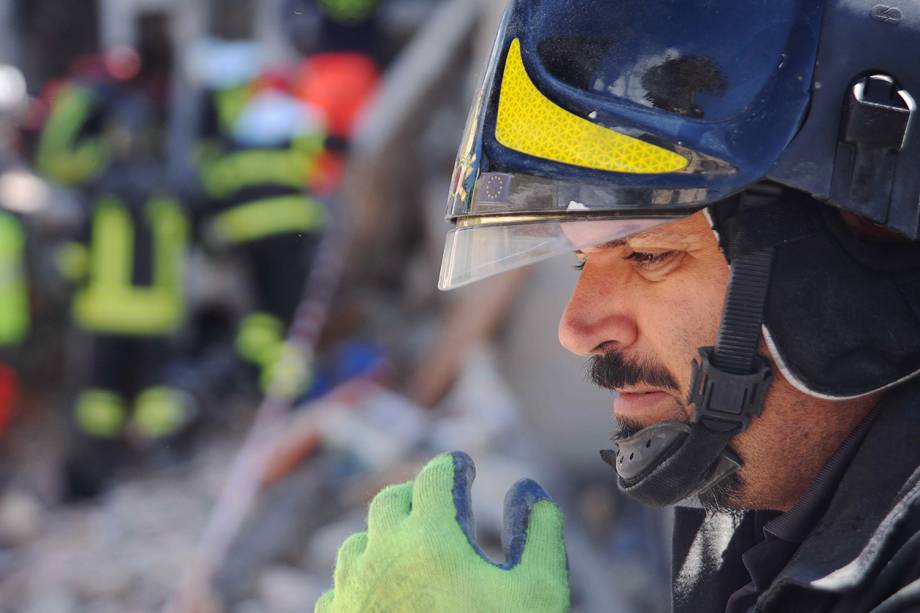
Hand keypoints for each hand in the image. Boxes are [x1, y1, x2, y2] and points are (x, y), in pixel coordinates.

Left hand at [315, 451, 569, 612]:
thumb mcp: (538, 591)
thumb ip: (540, 532)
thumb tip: (531, 492)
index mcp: (430, 537)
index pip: (437, 476)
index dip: (455, 466)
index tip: (465, 467)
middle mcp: (382, 555)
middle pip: (391, 502)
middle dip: (416, 495)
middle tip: (438, 501)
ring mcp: (352, 593)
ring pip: (358, 543)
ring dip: (383, 536)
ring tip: (408, 546)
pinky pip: (339, 589)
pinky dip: (361, 580)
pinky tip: (379, 595)